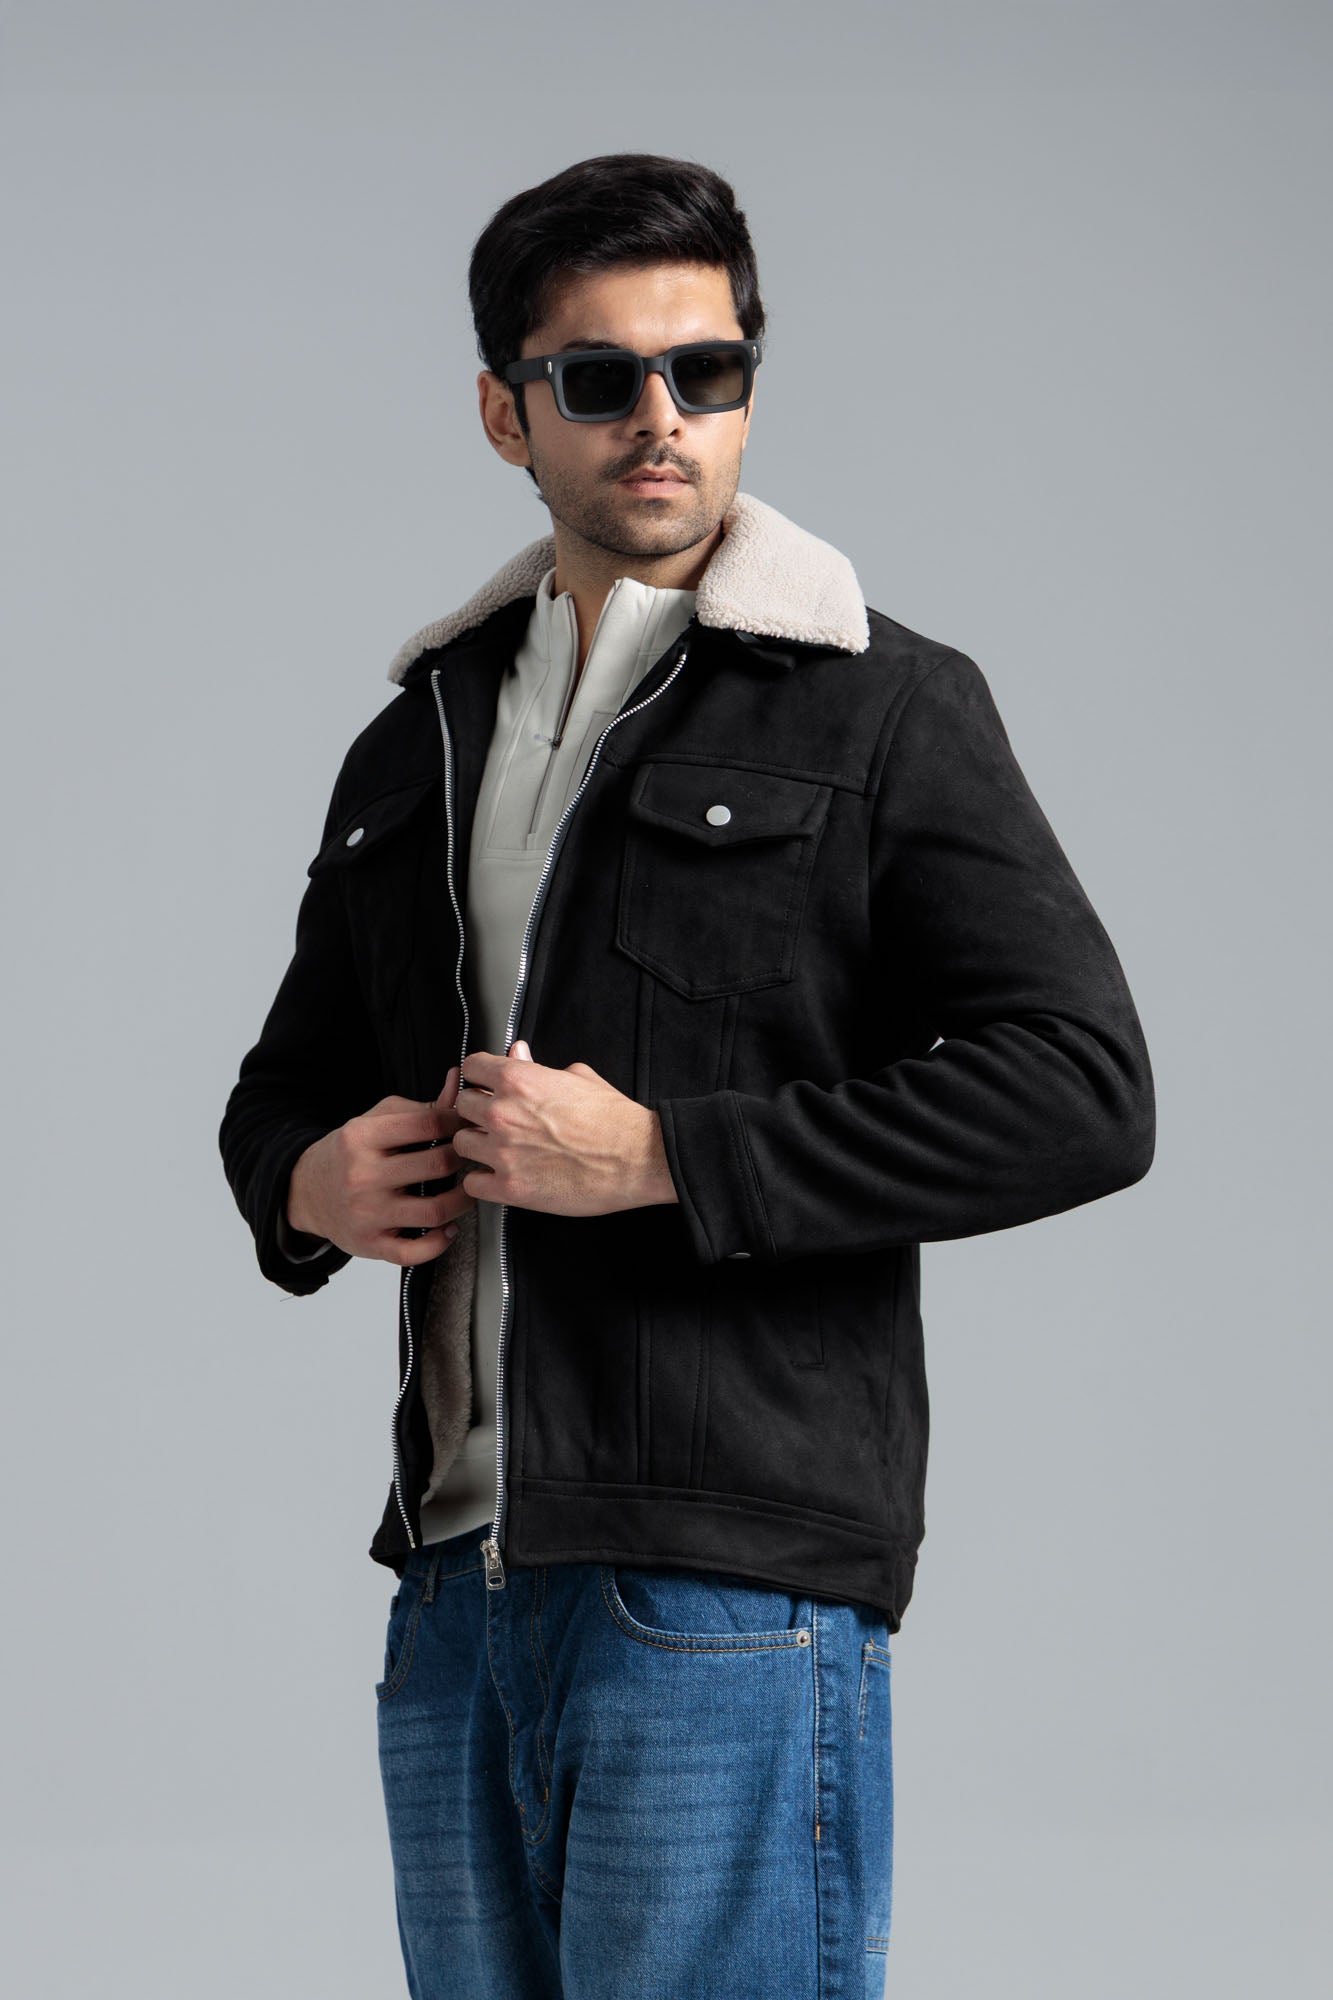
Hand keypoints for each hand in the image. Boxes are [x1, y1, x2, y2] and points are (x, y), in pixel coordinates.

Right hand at [286, 1065, 478, 1264]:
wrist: (307, 1191)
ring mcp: (366, 1213)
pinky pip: (416, 1251)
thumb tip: (458, 1082)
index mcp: (362, 1137)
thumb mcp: (377, 1121)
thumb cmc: (350, 1153)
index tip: (467, 1128)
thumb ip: (420, 1107)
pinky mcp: (370, 1244)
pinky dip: (440, 1242)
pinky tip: (447, 1228)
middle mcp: (362, 1175)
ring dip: (463, 1201)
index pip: (428, 1123)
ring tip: (467, 1191)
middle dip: (463, 1159)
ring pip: (434, 1210)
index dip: (458, 1123)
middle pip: (437, 1164)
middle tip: (472, 1158)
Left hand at [452, 1041, 678, 1215]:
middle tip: (497, 1121)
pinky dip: (484, 1182)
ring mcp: (503, 1152)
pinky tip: (501, 1177)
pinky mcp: (510, 1188)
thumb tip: (519, 1054)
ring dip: (477, 1147)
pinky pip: (473, 1183)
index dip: (480, 1076)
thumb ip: (538, 1067)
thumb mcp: (578, 1078)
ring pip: (461, 1145)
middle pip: (461, 1106)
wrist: (638, 1158)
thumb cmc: (614, 1120)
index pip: (471, 1067)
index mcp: (518, 1080)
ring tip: (500, 1151)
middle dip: (477, 1112)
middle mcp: (503, 1113)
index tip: (485, 1085)